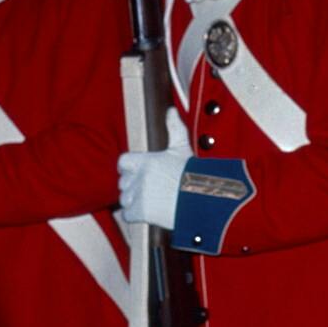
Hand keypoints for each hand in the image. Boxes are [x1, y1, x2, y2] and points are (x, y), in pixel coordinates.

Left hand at [117, 108, 189, 227]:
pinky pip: (128, 215)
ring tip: (151, 203)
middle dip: (132, 188)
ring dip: (134, 203)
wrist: (204, 198)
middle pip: (123, 183)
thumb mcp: (183, 149)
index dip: (128, 169)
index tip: (136, 173)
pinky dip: (136, 216)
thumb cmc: (195, 174)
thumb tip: (170, 110)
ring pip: (125, 199)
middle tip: (148, 191)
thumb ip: (174, 128)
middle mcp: (139, 177)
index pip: (123, 162)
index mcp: (146, 160)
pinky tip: (149, 214)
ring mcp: (139, 195)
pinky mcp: (141, 212)